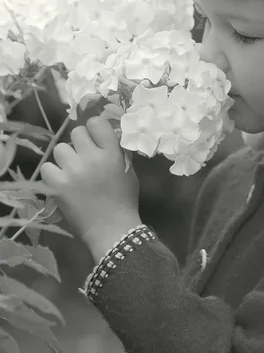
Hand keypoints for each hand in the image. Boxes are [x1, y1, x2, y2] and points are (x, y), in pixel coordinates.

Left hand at [40, 117, 141, 250]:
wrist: (111, 230)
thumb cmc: (123, 200)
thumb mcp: (127, 170)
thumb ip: (116, 151)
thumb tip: (104, 135)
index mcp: (111, 152)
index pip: (95, 122)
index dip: (93, 129)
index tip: (94, 139)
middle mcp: (92, 157)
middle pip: (76, 132)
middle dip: (80, 144)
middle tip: (83, 158)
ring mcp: (73, 170)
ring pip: (60, 149)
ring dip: (66, 159)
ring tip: (72, 173)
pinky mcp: (57, 185)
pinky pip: (47, 167)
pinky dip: (53, 174)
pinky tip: (62, 183)